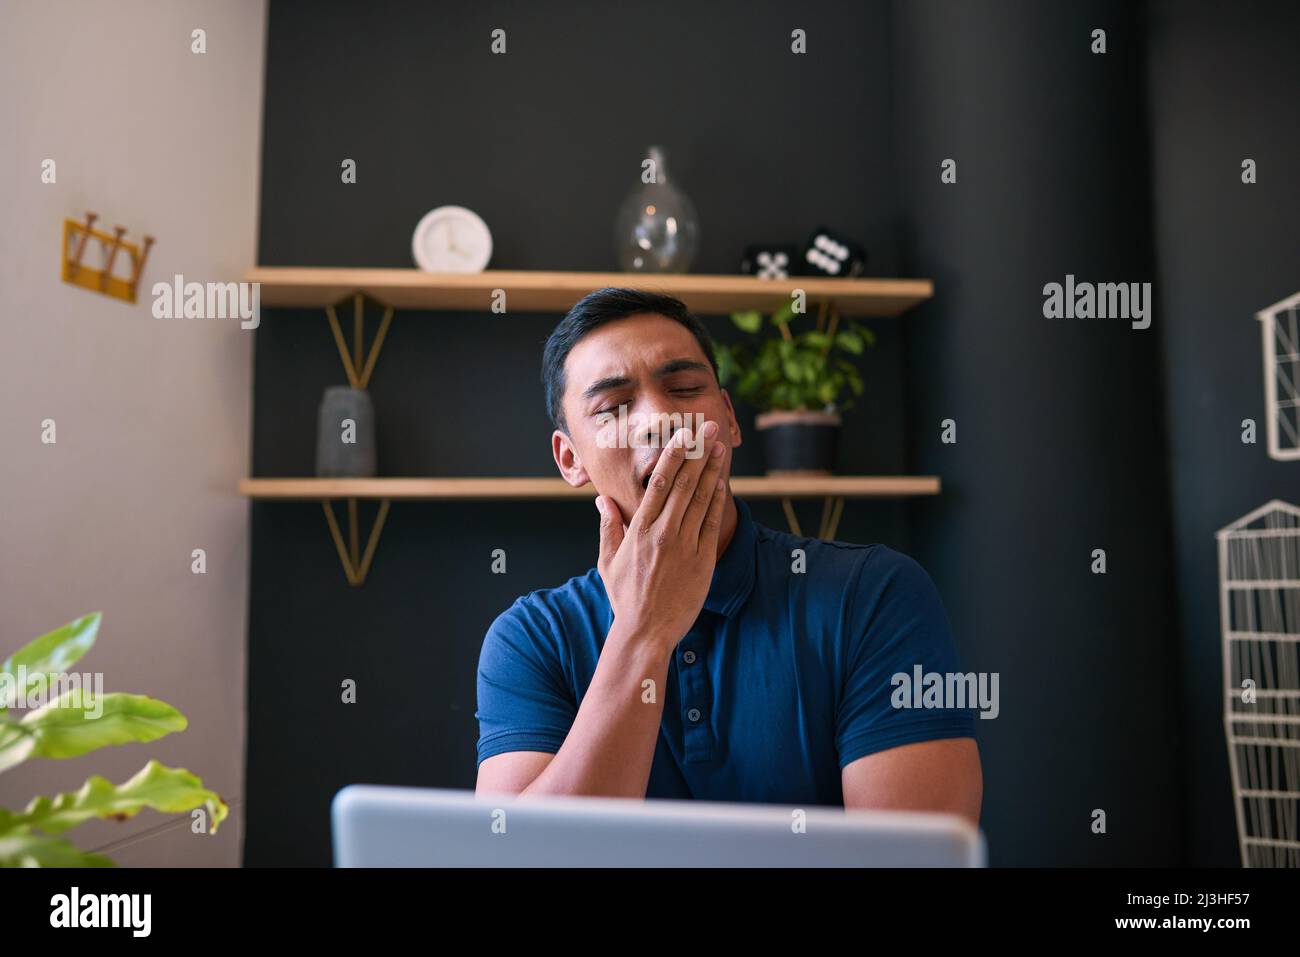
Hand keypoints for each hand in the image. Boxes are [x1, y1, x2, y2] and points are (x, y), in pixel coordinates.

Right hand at [594, 421, 729, 653]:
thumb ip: (608, 527)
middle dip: (697, 453)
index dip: (673, 456)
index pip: (658, 483)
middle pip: (682, 483)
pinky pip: (712, 522)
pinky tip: (723, 482)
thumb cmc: (626, 597)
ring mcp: (684, 546)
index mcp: (638, 530)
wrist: (646, 632)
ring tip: (719, 446)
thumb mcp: (607, 561)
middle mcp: (662, 533)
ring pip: (700, 498)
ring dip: (711, 470)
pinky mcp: (702, 560)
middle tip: (708, 428)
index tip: (683, 435)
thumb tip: (602, 500)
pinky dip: (718, 500)